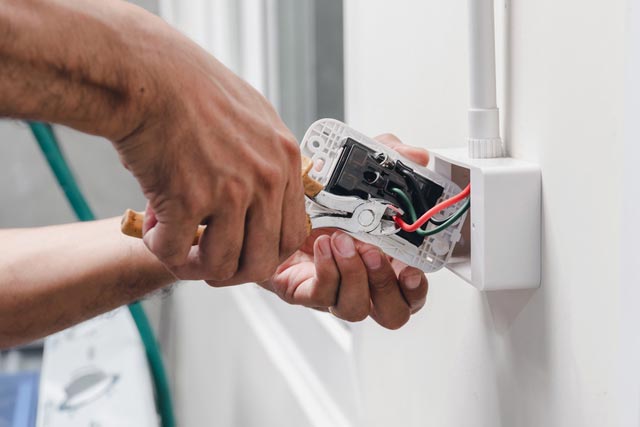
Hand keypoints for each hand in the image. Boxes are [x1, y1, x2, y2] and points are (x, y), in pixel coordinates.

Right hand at [112, 18, 306, 282]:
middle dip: (231, 272)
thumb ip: (269, 160)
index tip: (240, 253)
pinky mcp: (188, 198)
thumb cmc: (193, 91)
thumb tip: (269, 196)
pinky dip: (159, 248)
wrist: (148, 74)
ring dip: (191, 264)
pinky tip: (150, 226)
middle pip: (262, 262)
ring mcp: (230, 191)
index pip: (292, 237)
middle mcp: (266, 180)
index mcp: (286, 162)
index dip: (263, 255)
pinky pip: (174, 251)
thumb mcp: (255, 118)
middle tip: (204, 262)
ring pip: (220, 266)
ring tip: (171, 241)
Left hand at [263, 134, 429, 328]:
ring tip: (341, 241)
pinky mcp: (303, 290)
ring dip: (353, 275)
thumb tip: (418, 156)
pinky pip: (320, 296)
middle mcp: (363, 281)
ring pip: (354, 308)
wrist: (272, 198)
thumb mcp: (360, 168)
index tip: (410, 268)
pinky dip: (326, 271)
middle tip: (372, 253)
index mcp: (385, 260)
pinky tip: (323, 246)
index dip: (416, 287)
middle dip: (385, 285)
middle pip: (391, 313)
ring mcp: (334, 289)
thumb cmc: (321, 193)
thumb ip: (391, 159)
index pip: (411, 291)